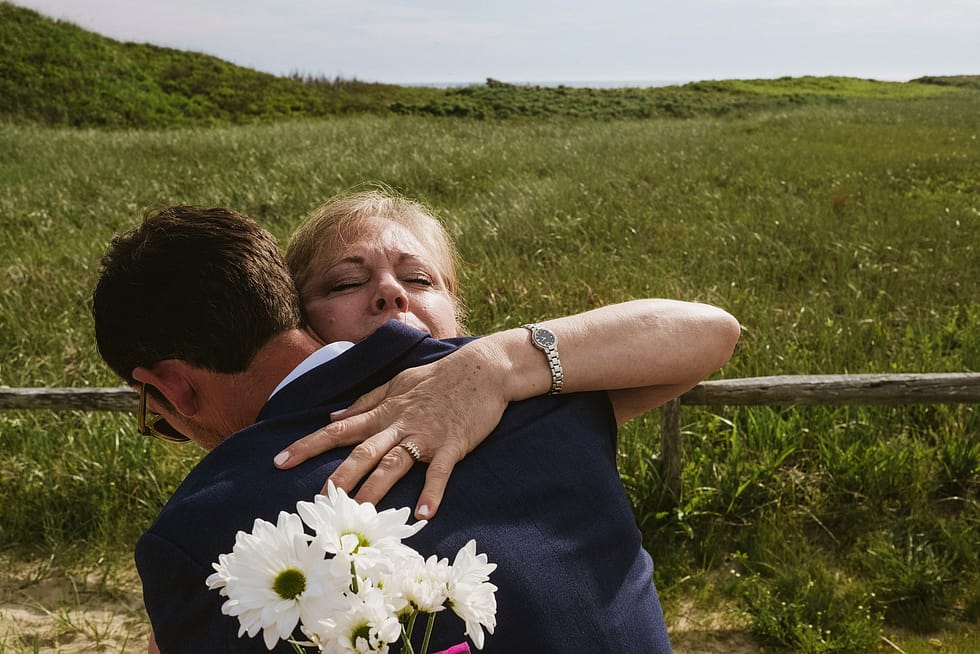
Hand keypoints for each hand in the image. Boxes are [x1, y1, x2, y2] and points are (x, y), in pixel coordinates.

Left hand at [273, 341, 509, 519]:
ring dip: (376, 490)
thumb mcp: (397, 383)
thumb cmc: (439, 377)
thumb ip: (365, 402)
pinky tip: (424, 514)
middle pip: (362, 453)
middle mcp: (398, 425)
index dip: (308, 446)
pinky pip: (439, 471)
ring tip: (360, 516)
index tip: (280, 461)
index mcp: (383, 412)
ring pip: (394, 464)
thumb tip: (333, 418)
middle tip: (317, 502)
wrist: (483, 370)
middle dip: (338, 478)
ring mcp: (425, 436)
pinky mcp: (452, 444)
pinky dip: (432, 492)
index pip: (338, 430)